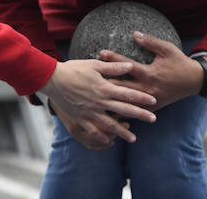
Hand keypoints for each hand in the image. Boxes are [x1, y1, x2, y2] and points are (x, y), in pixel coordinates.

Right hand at [40, 60, 156, 145]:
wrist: (52, 80)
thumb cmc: (74, 69)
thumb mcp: (94, 65)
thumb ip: (113, 67)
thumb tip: (130, 66)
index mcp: (104, 88)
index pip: (127, 93)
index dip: (141, 97)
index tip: (154, 100)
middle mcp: (99, 102)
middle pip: (123, 110)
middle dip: (140, 115)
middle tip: (154, 119)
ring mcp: (90, 112)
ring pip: (110, 124)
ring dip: (123, 132)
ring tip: (134, 139)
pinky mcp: (80, 118)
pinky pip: (92, 131)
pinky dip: (101, 137)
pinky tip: (108, 141)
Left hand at [99, 31, 205, 110]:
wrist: (194, 81)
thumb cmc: (179, 62)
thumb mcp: (167, 49)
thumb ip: (150, 42)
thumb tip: (134, 34)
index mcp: (151, 73)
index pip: (128, 65)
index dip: (114, 59)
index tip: (101, 52)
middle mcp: (148, 89)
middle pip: (122, 85)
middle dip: (106, 79)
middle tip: (91, 75)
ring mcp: (150, 100)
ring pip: (126, 101)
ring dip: (111, 97)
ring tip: (95, 94)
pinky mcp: (152, 108)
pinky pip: (134, 111)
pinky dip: (122, 111)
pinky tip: (109, 110)